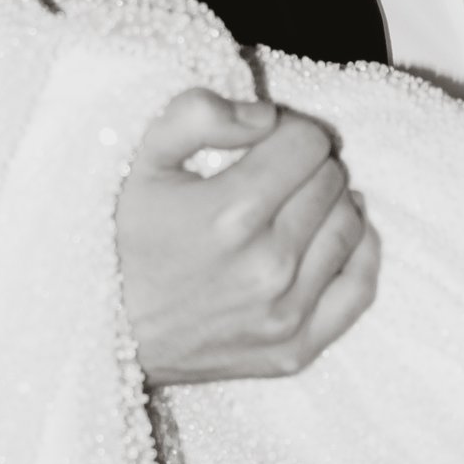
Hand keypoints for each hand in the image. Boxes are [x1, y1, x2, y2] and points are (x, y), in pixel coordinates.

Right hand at [115, 88, 379, 383]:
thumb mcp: (141, 162)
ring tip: (292, 206)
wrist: (104, 332)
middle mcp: (268, 266)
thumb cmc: (124, 243)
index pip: (308, 142)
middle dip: (305, 166)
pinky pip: (359, 288)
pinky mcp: (295, 348)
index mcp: (232, 214)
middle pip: (331, 180)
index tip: (264, 143)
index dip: (287, 131)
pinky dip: (356, 253)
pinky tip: (330, 237)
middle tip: (272, 175)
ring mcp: (285, 313)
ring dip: (328, 204)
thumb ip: (198, 115)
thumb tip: (264, 116)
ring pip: (349, 225)